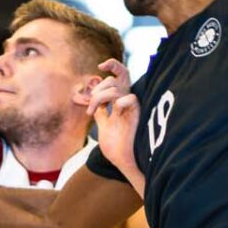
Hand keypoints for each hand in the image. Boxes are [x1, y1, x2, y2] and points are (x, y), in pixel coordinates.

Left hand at [86, 59, 139, 175]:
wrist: (123, 163)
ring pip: (114, 88)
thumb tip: (93, 104)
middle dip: (97, 90)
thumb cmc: (116, 148)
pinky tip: (114, 114)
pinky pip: (127, 98)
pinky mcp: (137, 114)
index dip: (113, 65)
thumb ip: (101, 114)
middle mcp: (127, 101)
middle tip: (91, 107)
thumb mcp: (104, 127)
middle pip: (113, 79)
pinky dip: (117, 104)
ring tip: (92, 113)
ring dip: (98, 98)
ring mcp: (132, 107)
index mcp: (121, 101)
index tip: (100, 66)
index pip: (121, 74)